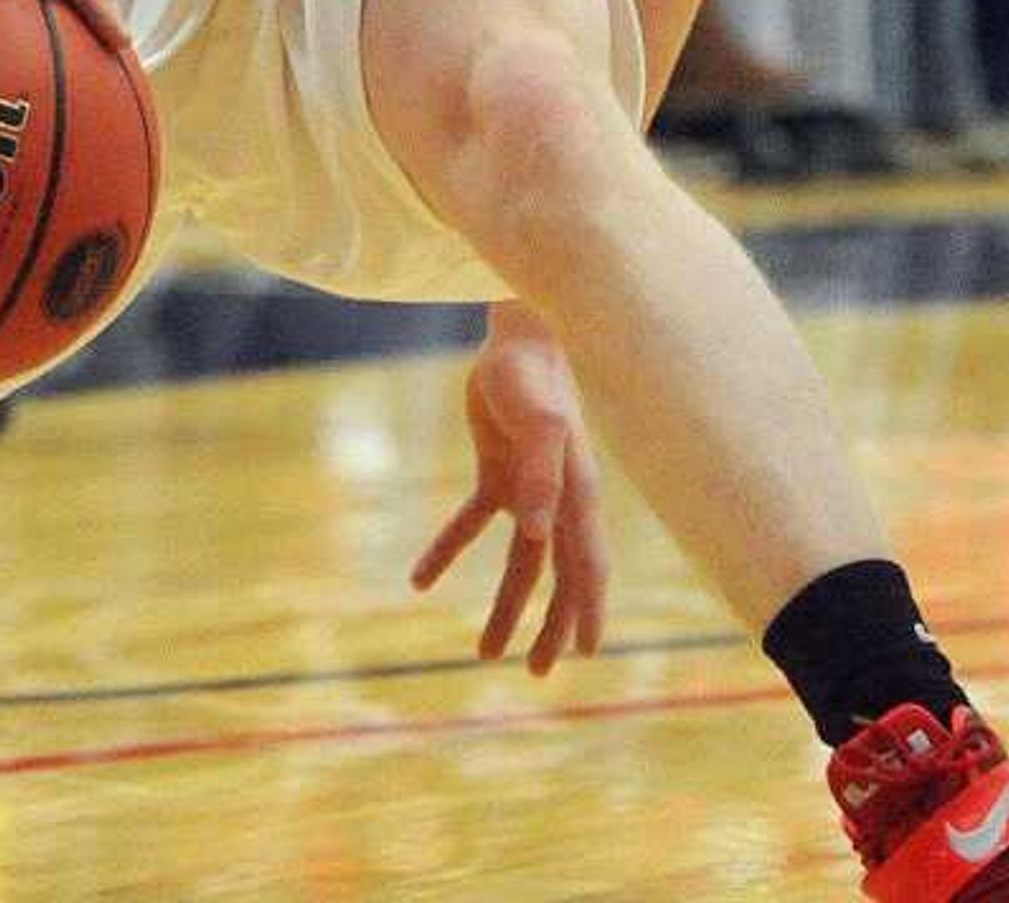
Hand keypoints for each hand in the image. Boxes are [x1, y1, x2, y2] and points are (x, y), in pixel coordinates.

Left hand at [408, 305, 608, 675]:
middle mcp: (559, 498)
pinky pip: (473, 522)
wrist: (514, 333)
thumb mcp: (538, 425)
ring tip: (484, 653)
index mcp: (578, 495)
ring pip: (521, 562)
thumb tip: (536, 538)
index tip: (587, 655)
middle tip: (539, 674)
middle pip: (559, 576)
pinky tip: (420, 578)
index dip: (588, 611)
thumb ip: (541, 477)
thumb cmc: (532, 374)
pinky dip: (450, 550)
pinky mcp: (496, 471)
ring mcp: (529, 487)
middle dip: (552, 626)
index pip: (588, 566)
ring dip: (505, 606)